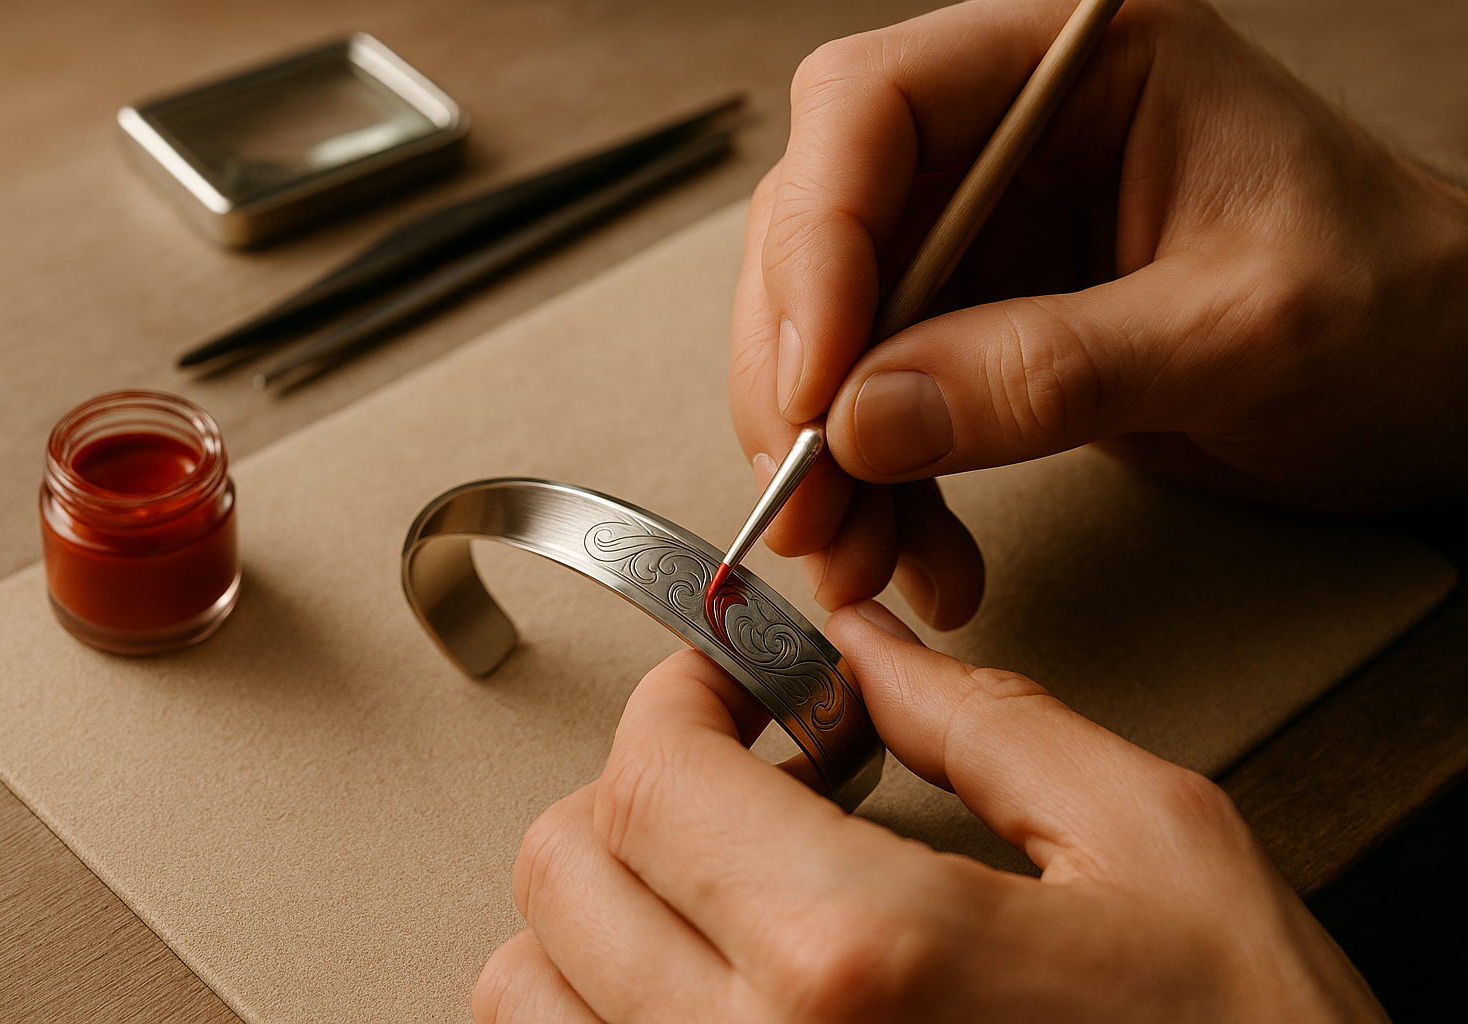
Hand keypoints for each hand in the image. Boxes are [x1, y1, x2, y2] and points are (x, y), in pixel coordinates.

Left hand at [472, 603, 1385, 1022]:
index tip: (725, 682)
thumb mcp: (1154, 848)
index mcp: (861, 955)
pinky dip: (604, 1008)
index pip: (652, 773)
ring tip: (709, 885)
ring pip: (528, 996)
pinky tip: (703, 984)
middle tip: (729, 771)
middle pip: (562, 874)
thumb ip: (983, 724)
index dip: (682, 695)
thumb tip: (871, 653)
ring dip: (597, 912)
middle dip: (638, 788)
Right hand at [730, 0, 1467, 624]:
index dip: (817, 243)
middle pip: (823, 228)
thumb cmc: (1399, 304)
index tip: (814, 383)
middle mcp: (1012, 138)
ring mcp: (993, 237)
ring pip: (836, 333)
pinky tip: (916, 550)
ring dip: (829, 456)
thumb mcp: (1241, 330)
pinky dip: (882, 489)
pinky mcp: (988, 328)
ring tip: (858, 554)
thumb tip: (867, 420)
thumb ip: (1051, 368)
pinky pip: (886, 404)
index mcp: (1075, 67)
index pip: (873, 108)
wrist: (1446, 382)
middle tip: (809, 495)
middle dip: (798, 375)